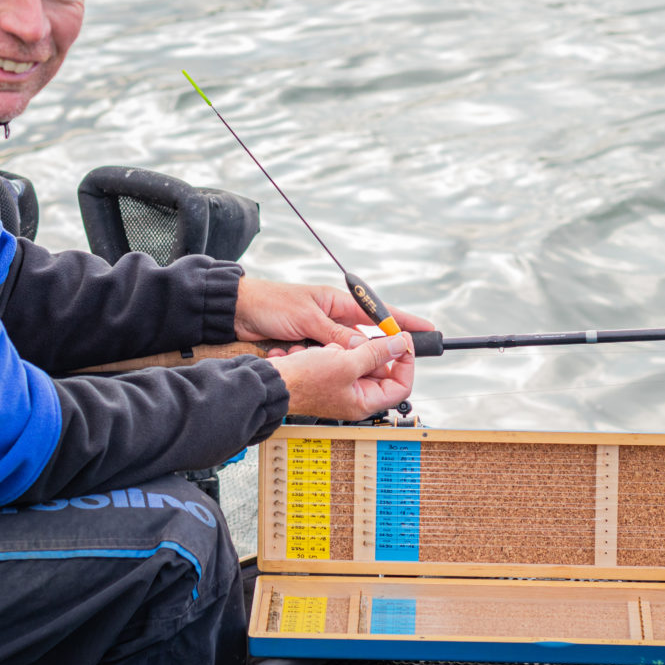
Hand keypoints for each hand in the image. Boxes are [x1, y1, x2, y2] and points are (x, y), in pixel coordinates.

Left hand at [234, 277, 434, 352]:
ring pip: (344, 352)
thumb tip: (365, 346)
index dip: (404, 322)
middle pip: (365, 337)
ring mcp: (321, 331)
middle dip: (368, 351)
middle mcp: (332, 317)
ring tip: (318, 355)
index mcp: (337, 302)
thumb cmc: (270, 305)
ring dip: (334, 358)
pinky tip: (302, 358)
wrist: (236, 312)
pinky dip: (318, 360)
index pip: (379, 312)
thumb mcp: (306, 320)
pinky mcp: (308, 344)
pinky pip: (324, 358)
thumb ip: (336, 335)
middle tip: (374, 361)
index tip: (428, 331)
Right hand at [268, 333, 415, 420]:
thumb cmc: (303, 381)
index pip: (401, 384)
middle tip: (357, 342)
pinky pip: (340, 357)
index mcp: (365, 402)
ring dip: (345, 349)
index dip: (405, 362)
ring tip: (328, 352)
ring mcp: (342, 385)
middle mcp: (356, 396)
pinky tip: (316, 354)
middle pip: (379, 368)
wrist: (272, 381)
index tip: (402, 340)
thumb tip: (399, 345)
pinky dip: (332, 350)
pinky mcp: (329, 374)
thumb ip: (376, 353)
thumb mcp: (345, 363)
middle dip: (367, 351)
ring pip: (359, 359)